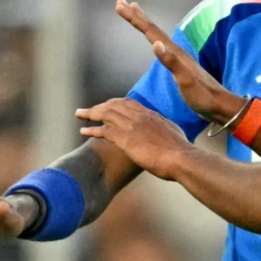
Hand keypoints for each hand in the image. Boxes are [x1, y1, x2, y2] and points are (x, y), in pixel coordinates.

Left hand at [76, 98, 190, 179]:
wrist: (181, 158)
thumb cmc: (180, 149)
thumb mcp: (173, 132)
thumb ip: (164, 128)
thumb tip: (164, 130)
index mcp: (150, 114)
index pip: (128, 102)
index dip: (114, 103)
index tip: (106, 105)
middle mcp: (139, 116)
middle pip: (113, 105)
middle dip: (99, 106)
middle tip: (88, 110)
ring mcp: (131, 126)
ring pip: (105, 114)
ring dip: (90, 113)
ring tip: (79, 114)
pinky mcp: (126, 139)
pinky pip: (104, 131)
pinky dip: (92, 130)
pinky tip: (83, 132)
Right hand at [115, 0, 247, 125]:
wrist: (220, 106)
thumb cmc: (203, 96)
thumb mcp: (186, 81)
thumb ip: (171, 62)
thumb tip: (155, 44)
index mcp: (174, 52)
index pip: (150, 31)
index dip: (135, 18)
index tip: (120, 5)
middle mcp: (175, 50)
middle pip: (152, 29)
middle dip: (136, 15)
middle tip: (121, 2)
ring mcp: (178, 57)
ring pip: (156, 35)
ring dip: (144, 23)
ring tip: (136, 12)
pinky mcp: (179, 65)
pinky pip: (161, 45)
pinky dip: (153, 38)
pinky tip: (154, 41)